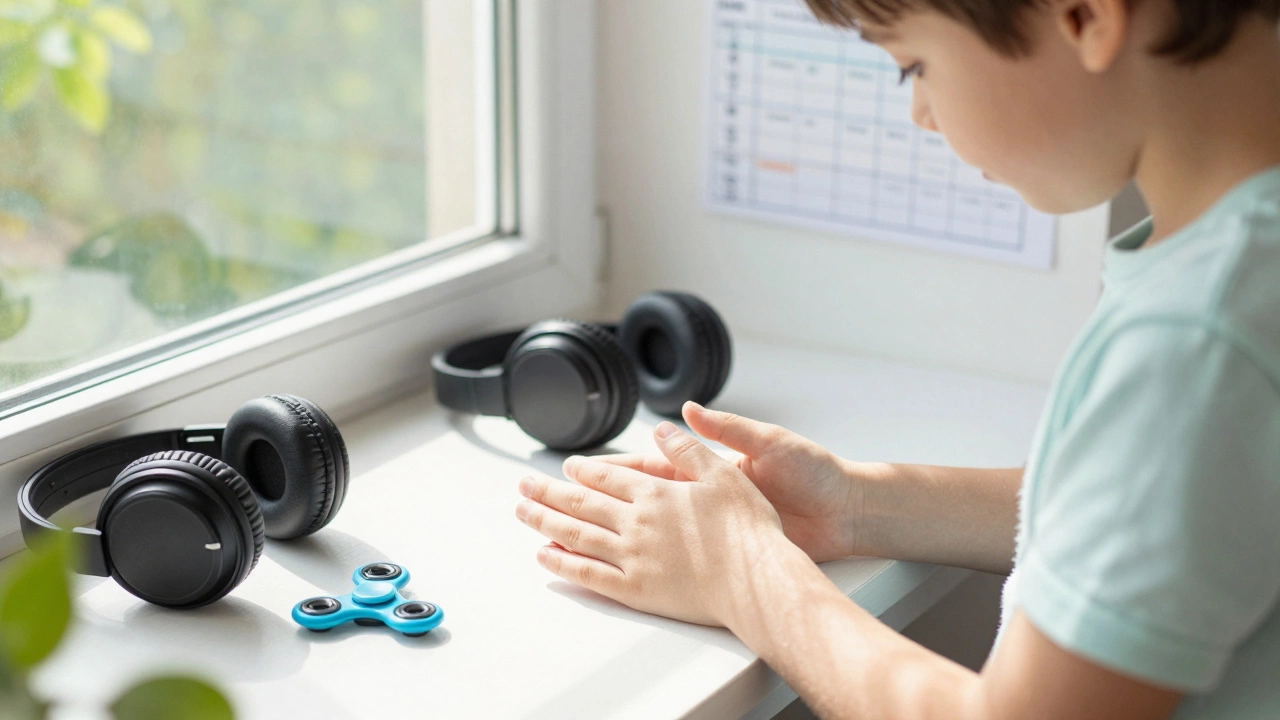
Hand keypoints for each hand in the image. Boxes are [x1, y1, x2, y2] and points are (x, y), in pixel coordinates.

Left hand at [514, 420, 791, 627]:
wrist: (757, 582)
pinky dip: (562, 563)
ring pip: (576, 534)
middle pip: (581, 502)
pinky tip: (545, 556)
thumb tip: (661, 426)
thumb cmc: (748, 531)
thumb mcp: (724, 475)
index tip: (565, 467)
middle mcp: (636, 522)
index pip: (607, 476)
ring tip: (522, 512)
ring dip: (545, 521)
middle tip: (523, 485)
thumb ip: (688, 449)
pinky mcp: (635, 590)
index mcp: (656, 492)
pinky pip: (587, 574)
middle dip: (548, 492)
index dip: (583, 470)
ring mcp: (632, 557)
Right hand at [595, 402, 859, 562]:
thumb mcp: (771, 443)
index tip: (578, 468)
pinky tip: (624, 568)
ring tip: (576, 538)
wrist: (848, 510)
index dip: (614, 469)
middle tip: (560, 501)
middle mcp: (705, 498)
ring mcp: (713, 528)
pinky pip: (682, 557)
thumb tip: (690, 409)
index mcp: (712, 468)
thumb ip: (728, 430)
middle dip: (601, 500)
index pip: (652, 467)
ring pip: (654, 532)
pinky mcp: (728, 551)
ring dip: (617, 535)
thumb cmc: (815, 472)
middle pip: (642, 501)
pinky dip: (652, 562)